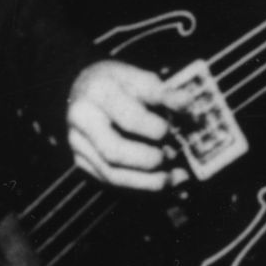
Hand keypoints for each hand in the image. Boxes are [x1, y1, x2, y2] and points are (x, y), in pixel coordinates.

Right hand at [65, 57, 182, 193]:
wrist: (86, 89)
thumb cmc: (118, 83)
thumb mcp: (140, 78)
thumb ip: (164, 93)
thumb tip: (187, 103)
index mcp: (97, 91)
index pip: (129, 119)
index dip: (156, 130)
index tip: (174, 130)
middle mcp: (81, 120)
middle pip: (114, 153)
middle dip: (149, 160)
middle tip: (173, 155)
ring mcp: (78, 144)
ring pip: (112, 175)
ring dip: (148, 182)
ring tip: (176, 178)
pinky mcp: (82, 162)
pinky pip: (112, 183)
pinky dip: (142, 186)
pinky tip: (165, 182)